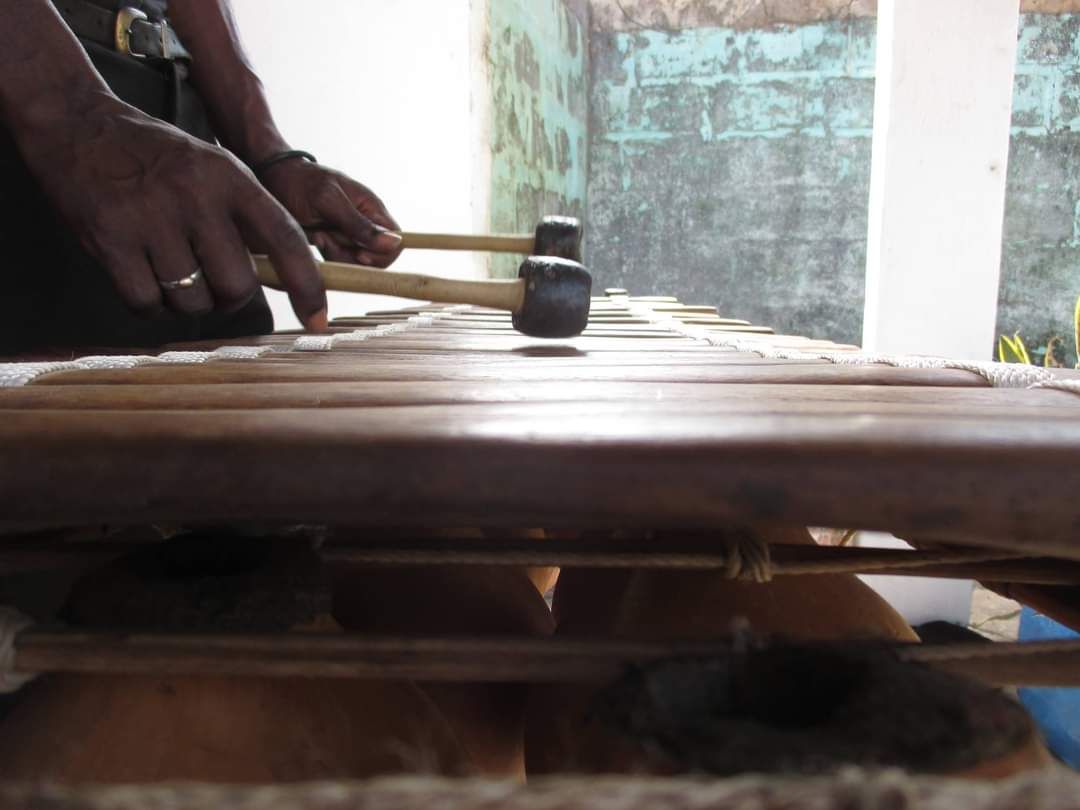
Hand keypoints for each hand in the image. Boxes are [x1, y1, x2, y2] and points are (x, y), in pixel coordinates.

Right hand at [19, 94, 327, 330]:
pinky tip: (144, 278)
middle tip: (214, 285)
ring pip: (192, 301)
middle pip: (237, 286)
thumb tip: (286, 278)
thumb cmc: (158, 158)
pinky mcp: (110, 239)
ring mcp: (150, 218)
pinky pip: (147, 303)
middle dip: (230, 299)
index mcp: (230, 177)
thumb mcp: (214, 168)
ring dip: (187, 302)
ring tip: (173, 272)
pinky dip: (150, 305)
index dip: (307, 285)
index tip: (318, 320)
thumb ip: (248, 217)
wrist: (78, 125)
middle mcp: (195, 196)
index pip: (285, 239)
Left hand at [257, 159, 403, 267]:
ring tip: (318, 234)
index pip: (397, 242)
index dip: (382, 254)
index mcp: (371, 208)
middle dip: (353, 256)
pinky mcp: (333, 245)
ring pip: (357, 264)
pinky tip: (314, 239)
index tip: (358, 252)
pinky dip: (326, 257)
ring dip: (336, 255)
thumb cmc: (298, 182)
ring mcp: (348, 236)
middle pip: (377, 258)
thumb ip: (359, 224)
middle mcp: (364, 223)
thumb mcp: (329, 200)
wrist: (268, 179)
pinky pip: (339, 263)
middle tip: (328, 238)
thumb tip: (395, 243)